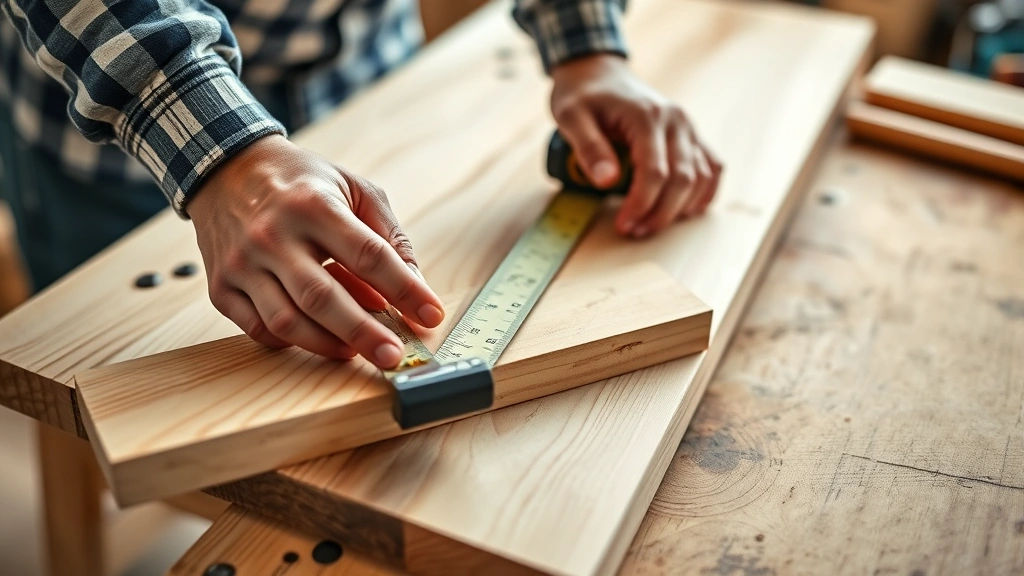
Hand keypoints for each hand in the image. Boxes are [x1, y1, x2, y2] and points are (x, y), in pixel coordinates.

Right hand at [186, 135, 444, 368]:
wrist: (227, 169)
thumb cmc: (302, 182)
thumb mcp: (354, 189)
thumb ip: (389, 236)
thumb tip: (415, 287)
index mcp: (313, 204)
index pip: (368, 255)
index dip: (405, 289)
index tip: (432, 315)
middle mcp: (272, 235)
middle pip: (323, 297)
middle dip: (364, 333)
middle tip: (394, 356)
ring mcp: (242, 263)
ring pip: (287, 321)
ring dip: (329, 344)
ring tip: (359, 351)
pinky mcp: (221, 287)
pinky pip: (259, 330)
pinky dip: (293, 342)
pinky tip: (318, 337)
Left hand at [550, 54, 722, 236]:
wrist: (598, 73)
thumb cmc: (582, 96)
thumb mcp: (570, 117)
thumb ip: (588, 148)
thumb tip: (607, 180)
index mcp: (646, 115)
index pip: (655, 172)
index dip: (641, 205)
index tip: (623, 224)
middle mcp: (676, 120)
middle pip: (683, 180)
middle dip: (660, 214)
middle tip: (634, 231)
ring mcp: (688, 127)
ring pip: (701, 178)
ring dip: (680, 209)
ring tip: (651, 225)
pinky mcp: (691, 135)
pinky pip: (712, 168)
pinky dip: (703, 193)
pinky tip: (683, 210)